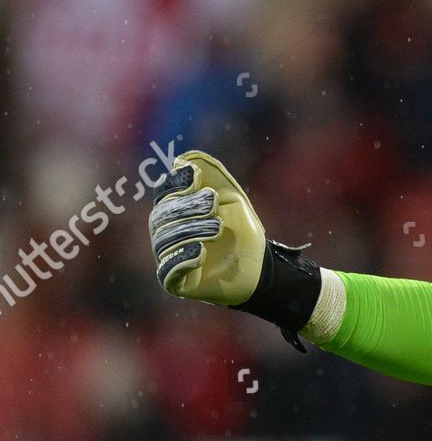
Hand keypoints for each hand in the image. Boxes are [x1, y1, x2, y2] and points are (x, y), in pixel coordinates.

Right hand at [149, 149, 322, 350]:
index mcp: (174, 212)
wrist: (260, 264)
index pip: (163, 194)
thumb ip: (212, 176)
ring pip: (166, 242)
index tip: (196, 177)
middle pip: (163, 217)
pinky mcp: (177, 282)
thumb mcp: (231, 199)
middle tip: (214, 205)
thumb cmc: (241, 230)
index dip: (175, 184)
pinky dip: (183, 259)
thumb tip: (184, 158)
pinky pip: (169, 272)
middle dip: (188, 208)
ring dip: (192, 231)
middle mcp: (165, 234)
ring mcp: (169, 258)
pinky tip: (200, 252)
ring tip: (218, 228)